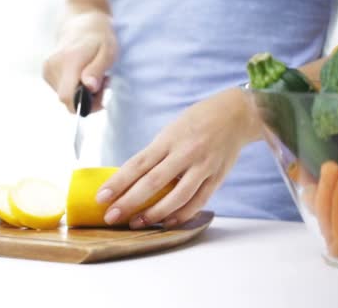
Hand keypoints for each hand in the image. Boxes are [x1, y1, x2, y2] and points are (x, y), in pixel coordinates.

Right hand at [42, 12, 116, 112]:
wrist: (82, 23)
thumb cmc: (99, 37)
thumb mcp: (108, 51)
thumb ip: (97, 70)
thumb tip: (89, 87)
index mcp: (68, 61)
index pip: (67, 97)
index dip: (84, 104)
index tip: (100, 96)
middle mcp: (53, 66)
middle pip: (67, 99)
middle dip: (87, 99)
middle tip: (102, 83)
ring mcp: (47, 69)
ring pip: (65, 96)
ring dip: (81, 93)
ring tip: (93, 76)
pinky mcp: (46, 73)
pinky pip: (62, 90)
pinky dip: (74, 88)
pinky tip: (83, 75)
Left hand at [95, 88, 261, 228]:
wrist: (236, 114)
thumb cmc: (196, 121)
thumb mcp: (170, 131)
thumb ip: (155, 154)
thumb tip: (130, 180)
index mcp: (168, 139)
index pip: (137, 164)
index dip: (118, 182)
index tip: (101, 197)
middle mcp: (185, 152)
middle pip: (152, 182)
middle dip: (129, 202)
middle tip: (111, 217)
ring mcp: (203, 166)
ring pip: (176, 197)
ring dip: (154, 214)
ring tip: (136, 223)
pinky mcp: (217, 178)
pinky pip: (198, 202)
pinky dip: (181, 215)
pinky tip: (166, 222)